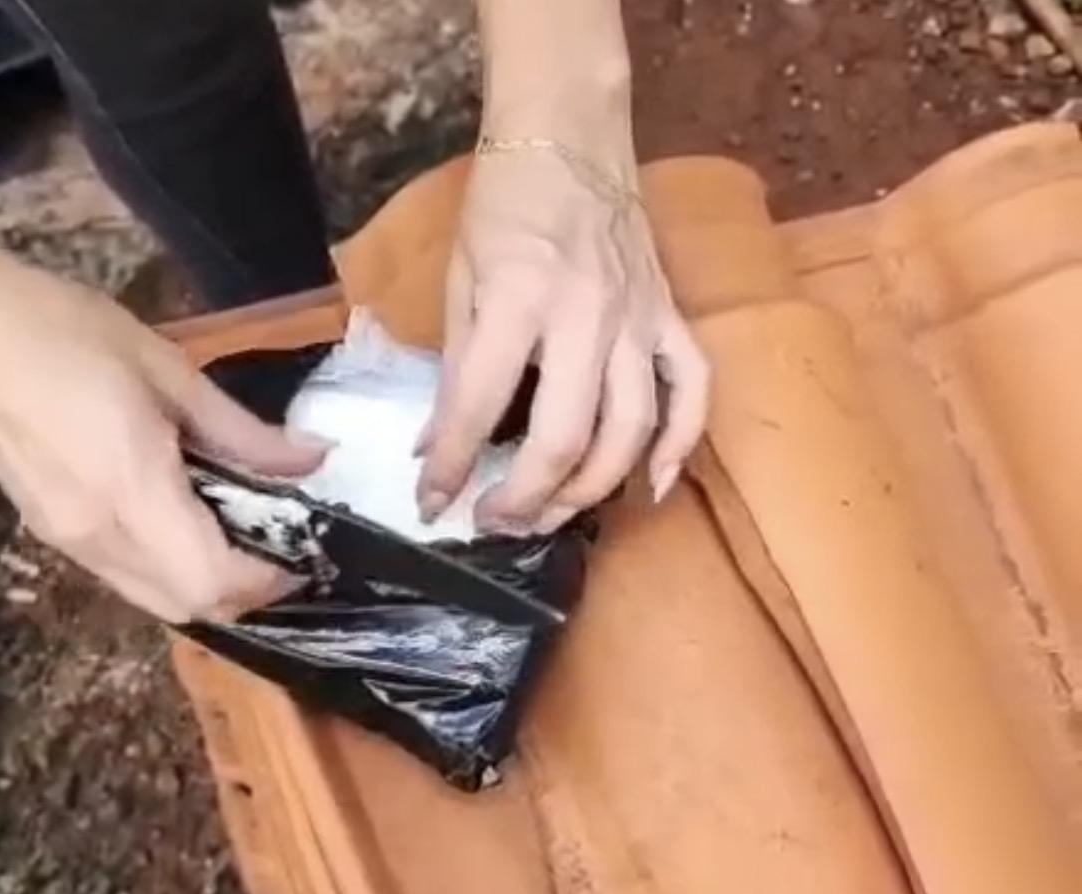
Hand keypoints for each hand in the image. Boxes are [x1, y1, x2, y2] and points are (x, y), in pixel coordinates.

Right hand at [0, 263, 329, 621]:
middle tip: (280, 548)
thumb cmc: (69, 334)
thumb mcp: (171, 373)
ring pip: (157, 602)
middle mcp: (99, 536)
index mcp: (131, 491)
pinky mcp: (53, 535)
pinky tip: (190, 524)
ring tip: (242, 536)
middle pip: (188, 607)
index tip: (303, 553)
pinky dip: (171, 572)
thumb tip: (310, 460)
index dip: (266, 581)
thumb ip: (243, 432)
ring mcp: (69, 543)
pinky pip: (128, 580)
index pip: (211, 580)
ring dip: (207, 587)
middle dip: (244, 593)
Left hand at [417, 145, 709, 534]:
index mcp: (518, 298)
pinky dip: (679, 445)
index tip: (432, 502)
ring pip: (631, 429)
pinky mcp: (670, 316)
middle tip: (495, 523)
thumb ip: (454, 368)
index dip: (451, 465)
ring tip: (551, 517)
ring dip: (591, 489)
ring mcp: (638, 318)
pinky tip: (652, 486)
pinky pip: (693, 390)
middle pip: (565, 435)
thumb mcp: (460, 280)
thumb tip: (435, 445)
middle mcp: (585, 315)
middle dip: (526, 496)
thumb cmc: (504, 206)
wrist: (571, 138)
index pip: (478, 404)